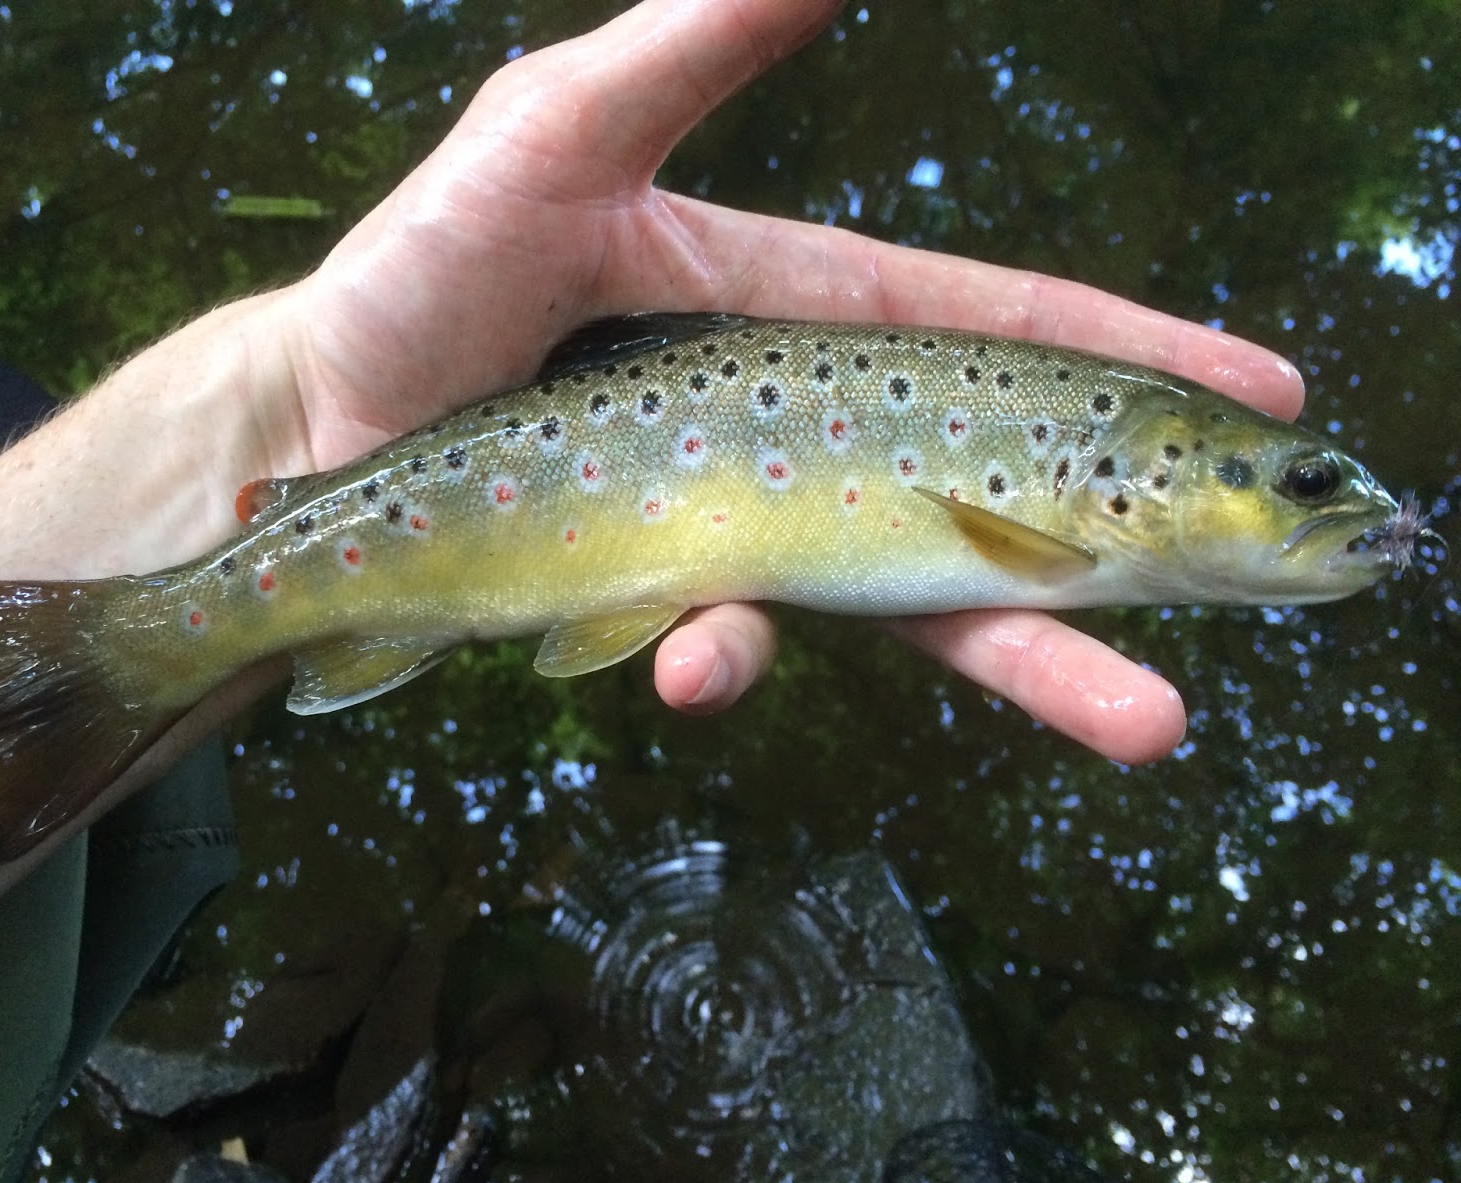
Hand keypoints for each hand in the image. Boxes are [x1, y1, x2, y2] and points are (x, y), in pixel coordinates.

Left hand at [274, 0, 1303, 762]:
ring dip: (1012, 667)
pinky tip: (691, 660)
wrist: (317, 432)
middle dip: (1103, 581)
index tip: (1254, 390)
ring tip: (1129, 726)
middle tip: (1214, 654)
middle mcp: (788, 423)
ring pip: (896, 606)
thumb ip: (689, 42)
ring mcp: (733, 523)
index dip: (1120, 353)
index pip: (985, 323)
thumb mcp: (555, 135)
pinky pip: (732, 642)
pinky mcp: (667, 599)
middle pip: (981, 504)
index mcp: (793, 310)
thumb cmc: (425, 270)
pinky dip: (724, 654)